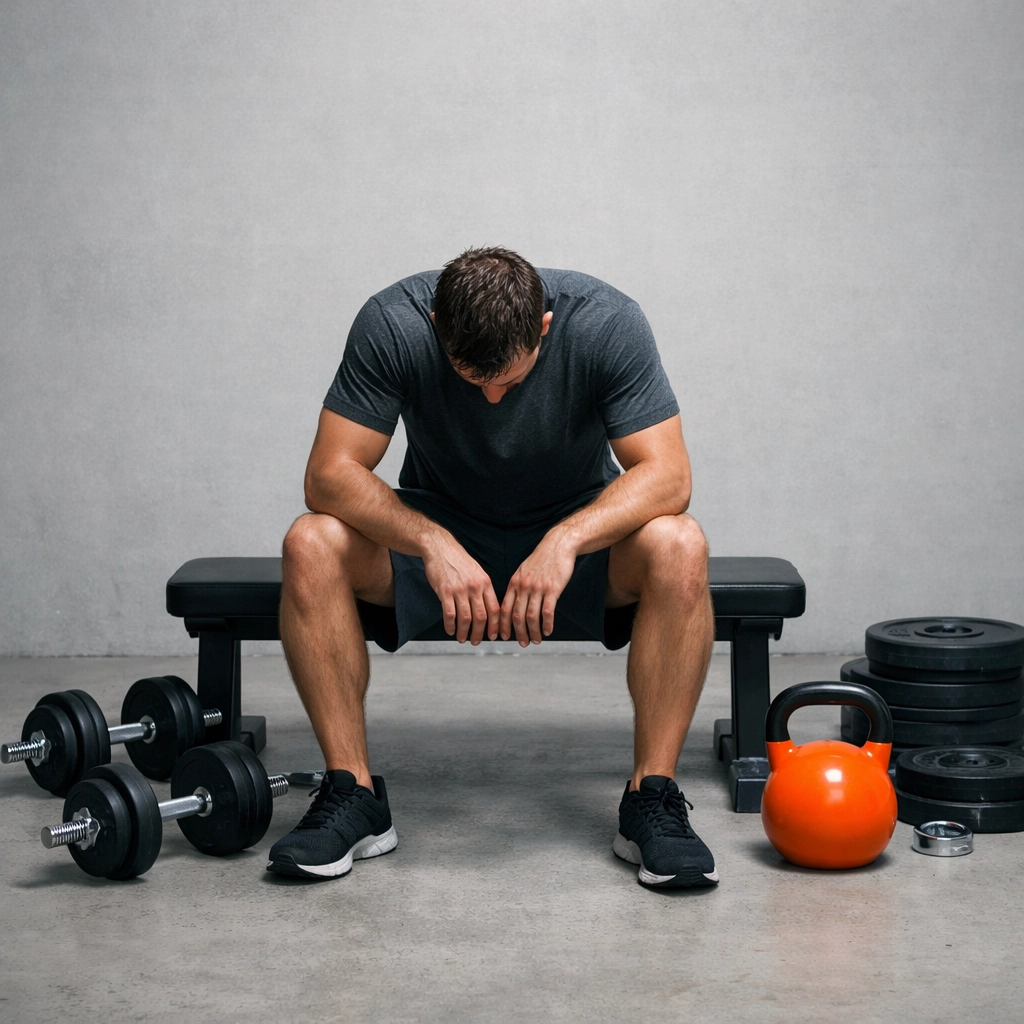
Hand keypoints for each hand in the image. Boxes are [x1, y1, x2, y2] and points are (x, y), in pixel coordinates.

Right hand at [421, 532, 500, 643]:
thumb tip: (490, 609)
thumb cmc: (458, 560)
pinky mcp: (445, 591)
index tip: (494, 636)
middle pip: (482, 617)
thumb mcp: (477, 572)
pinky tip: (450, 630)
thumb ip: (483, 589)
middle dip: (480, 633)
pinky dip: (450, 625)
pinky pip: (450, 614)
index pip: (495, 609)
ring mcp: (459, 589)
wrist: (440, 547)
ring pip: (466, 618)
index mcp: (485, 582)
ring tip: (462, 639)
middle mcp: (475, 587)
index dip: (496, 625)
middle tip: (476, 641)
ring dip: (464, 632)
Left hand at [500, 531, 577, 645]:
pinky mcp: (552, 589)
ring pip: (532, 616)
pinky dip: (547, 624)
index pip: (504, 608)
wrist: (557, 545)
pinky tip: (548, 631)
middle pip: (517, 615)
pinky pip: (547, 611)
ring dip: (533, 632)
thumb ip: (518, 586)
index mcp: (514, 583)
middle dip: (519, 633)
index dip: (502, 625)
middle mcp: (524, 586)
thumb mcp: (523, 570)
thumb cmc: (542, 559)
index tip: (503, 636)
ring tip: (536, 640)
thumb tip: (513, 603)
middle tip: (522, 643)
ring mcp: (537, 588)